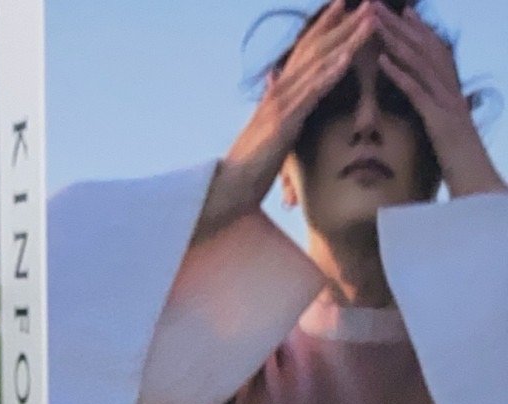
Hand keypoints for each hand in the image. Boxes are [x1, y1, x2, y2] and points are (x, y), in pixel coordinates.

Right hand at [199, 0, 376, 236]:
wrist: (230, 186)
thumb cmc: (250, 162)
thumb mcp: (265, 124)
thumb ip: (272, 98)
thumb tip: (273, 76)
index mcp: (279, 90)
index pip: (305, 49)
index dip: (326, 25)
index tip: (346, 3)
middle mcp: (280, 89)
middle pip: (317, 48)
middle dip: (345, 23)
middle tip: (372, 1)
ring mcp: (281, 104)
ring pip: (319, 65)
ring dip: (346, 41)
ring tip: (370, 21)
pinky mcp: (284, 122)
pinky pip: (311, 94)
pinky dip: (329, 74)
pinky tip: (347, 59)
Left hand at [374, 2, 506, 196]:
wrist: (479, 189)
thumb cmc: (461, 168)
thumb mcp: (447, 136)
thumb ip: (439, 118)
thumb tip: (429, 111)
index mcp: (452, 94)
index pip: (435, 54)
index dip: (418, 31)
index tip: (401, 12)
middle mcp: (451, 92)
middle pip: (425, 50)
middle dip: (401, 26)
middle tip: (377, 6)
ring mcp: (447, 104)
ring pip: (420, 64)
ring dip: (395, 40)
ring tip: (373, 23)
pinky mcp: (440, 121)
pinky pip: (418, 92)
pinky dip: (400, 74)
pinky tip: (383, 61)